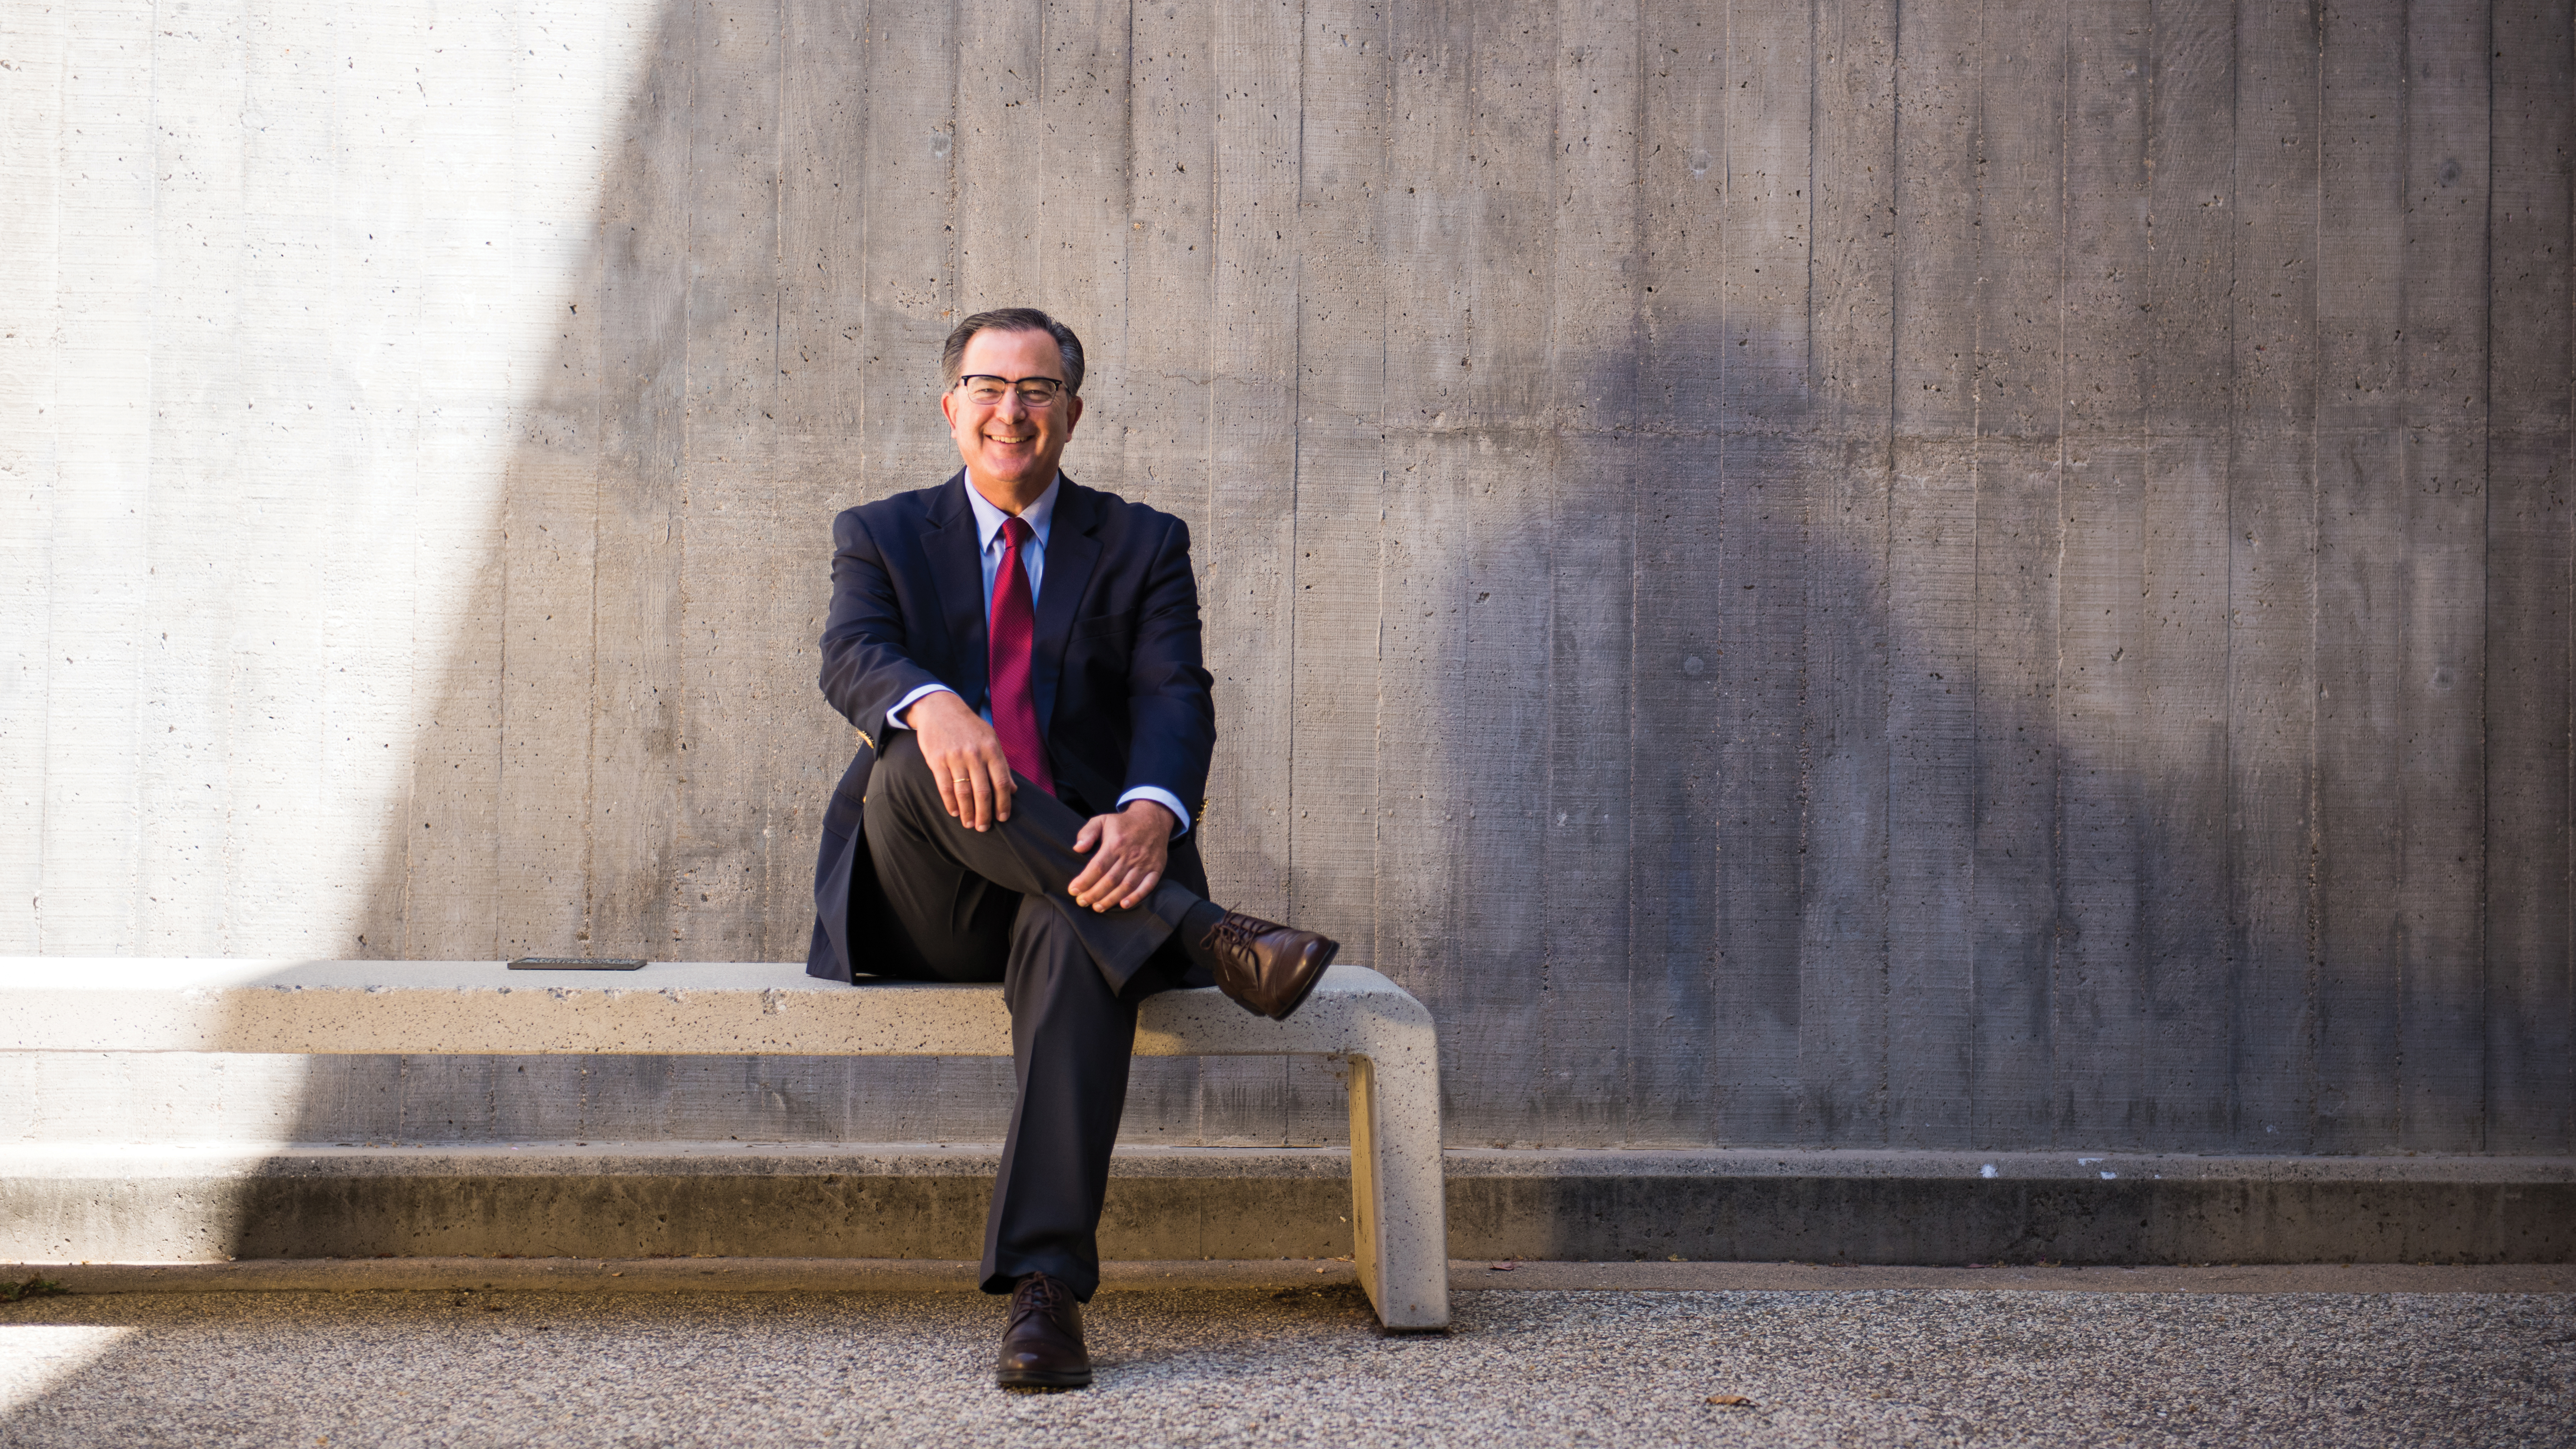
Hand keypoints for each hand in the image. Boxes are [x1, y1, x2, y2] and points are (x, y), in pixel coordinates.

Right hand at [909, 691, 1014, 830]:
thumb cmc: (968, 726)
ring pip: (964, 793)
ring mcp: (955, 757)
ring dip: (968, 812)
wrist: (939, 708)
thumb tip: (1012, 790)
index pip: (1001, 783)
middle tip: (984, 828)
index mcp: (991, 749)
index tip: (1003, 817)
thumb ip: (1001, 764)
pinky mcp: (936, 760)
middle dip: (985, 814)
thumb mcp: (990, 739)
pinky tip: (954, 812)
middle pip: (983, 792)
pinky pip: (945, 787)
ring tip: (969, 824)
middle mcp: (974, 754)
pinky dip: (950, 803)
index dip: (1003, 804)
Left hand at [1068, 800, 1174, 911]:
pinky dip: (1136, 897)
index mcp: (1116, 843)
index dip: (1084, 881)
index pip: (1097, 867)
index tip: (1073, 890)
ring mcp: (1144, 863)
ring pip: (1126, 886)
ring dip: (1111, 899)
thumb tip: (1078, 848)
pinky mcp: (1156, 869)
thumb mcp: (1102, 820)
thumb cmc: (1123, 823)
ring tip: (1097, 907)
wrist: (1153, 819)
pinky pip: (1147, 886)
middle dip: (1094, 894)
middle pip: (1110, 880)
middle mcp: (1130, 855)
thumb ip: (1088, 832)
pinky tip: (1123, 904)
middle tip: (1082, 901)